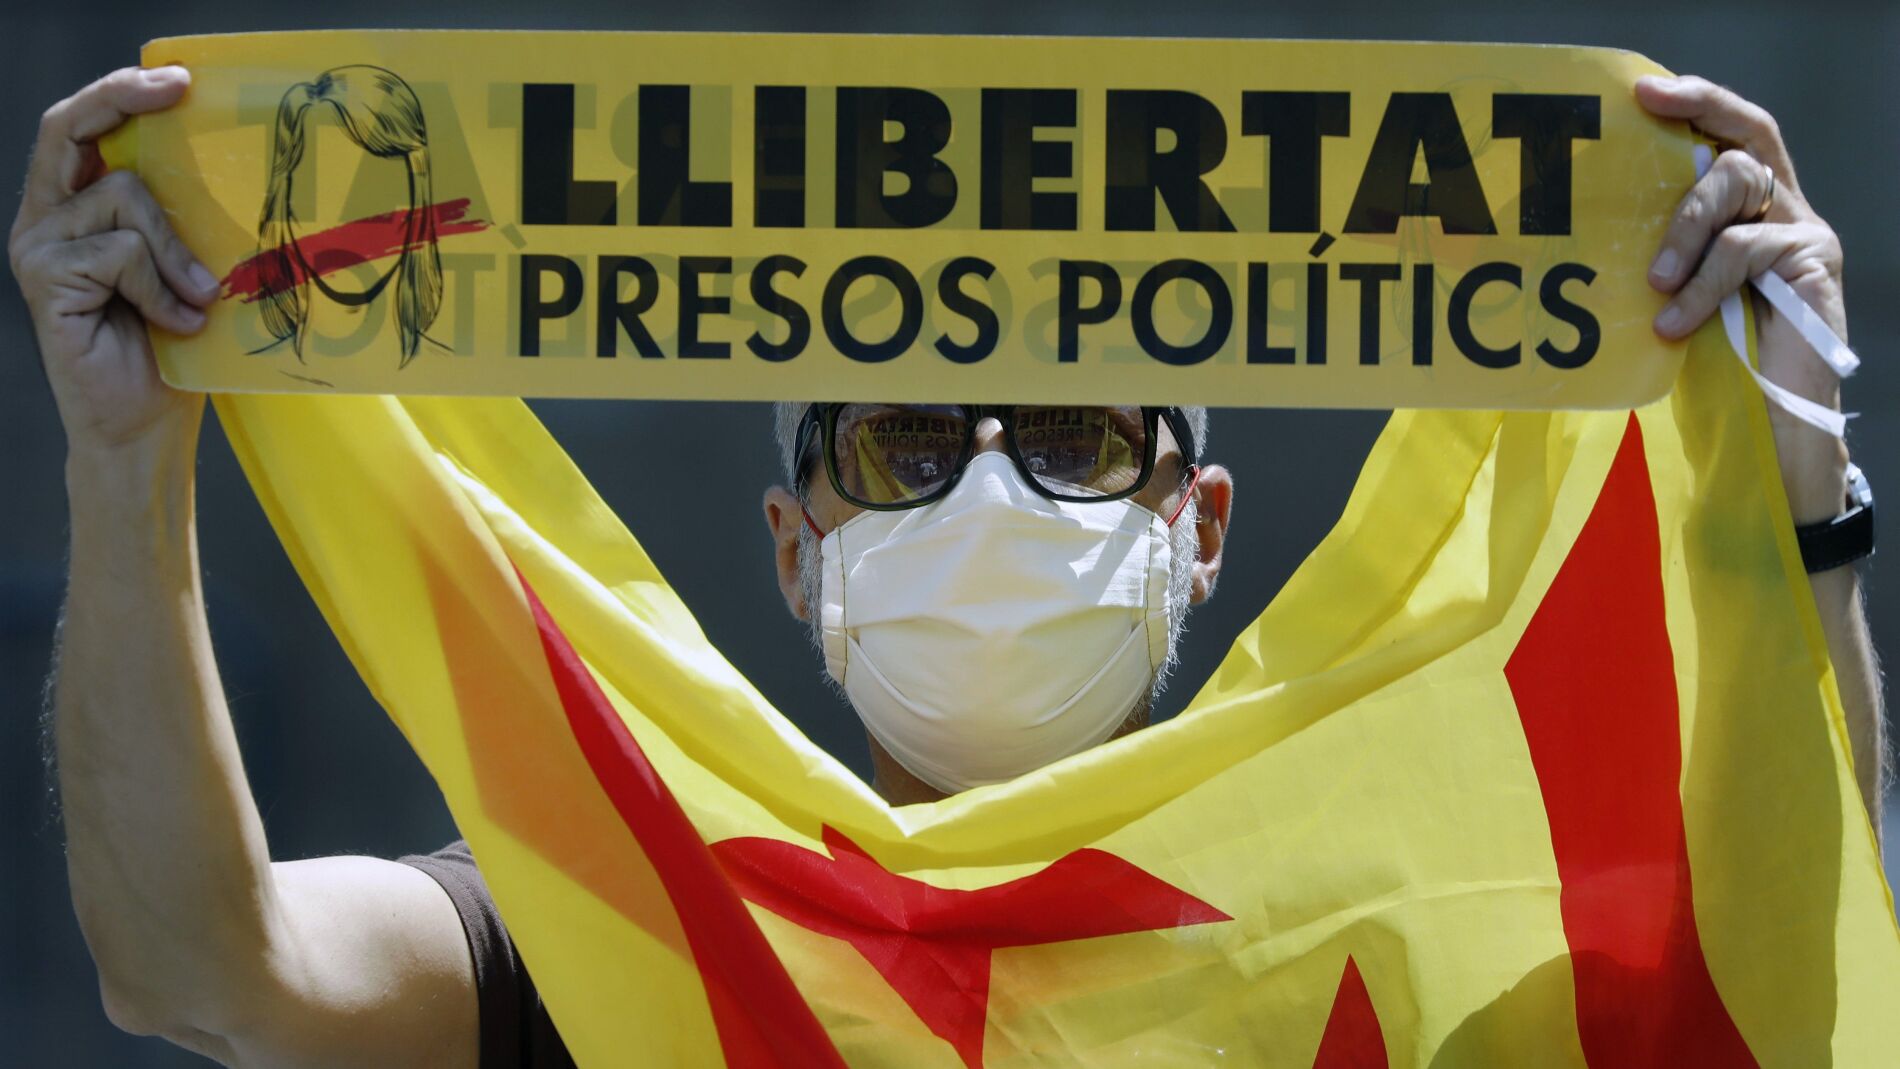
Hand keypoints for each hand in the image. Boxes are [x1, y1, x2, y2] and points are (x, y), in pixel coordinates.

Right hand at [9, 66, 216, 465]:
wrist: (144, 424)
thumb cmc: (173, 347)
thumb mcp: (187, 268)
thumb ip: (185, 219)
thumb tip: (236, 165)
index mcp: (76, 205)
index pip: (82, 127)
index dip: (120, 92)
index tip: (180, 79)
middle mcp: (46, 217)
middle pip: (70, 130)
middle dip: (122, 99)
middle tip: (180, 91)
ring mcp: (39, 247)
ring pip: (121, 199)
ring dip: (176, 249)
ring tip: (198, 298)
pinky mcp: (45, 280)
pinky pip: (120, 253)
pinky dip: (161, 287)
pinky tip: (175, 322)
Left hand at [1636, 75, 1850, 523]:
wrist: (1770, 427)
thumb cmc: (1713, 363)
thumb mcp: (1674, 297)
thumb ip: (1655, 257)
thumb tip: (1579, 235)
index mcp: (1750, 210)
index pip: (1732, 134)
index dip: (1696, 103)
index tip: (1640, 90)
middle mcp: (1784, 210)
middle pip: (1745, 140)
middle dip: (1696, 118)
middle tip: (1644, 117)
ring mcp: (1803, 236)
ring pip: (1740, 187)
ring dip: (1684, 225)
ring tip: (1651, 280)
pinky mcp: (1814, 267)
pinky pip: (1747, 251)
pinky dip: (1702, 285)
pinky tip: (1674, 323)